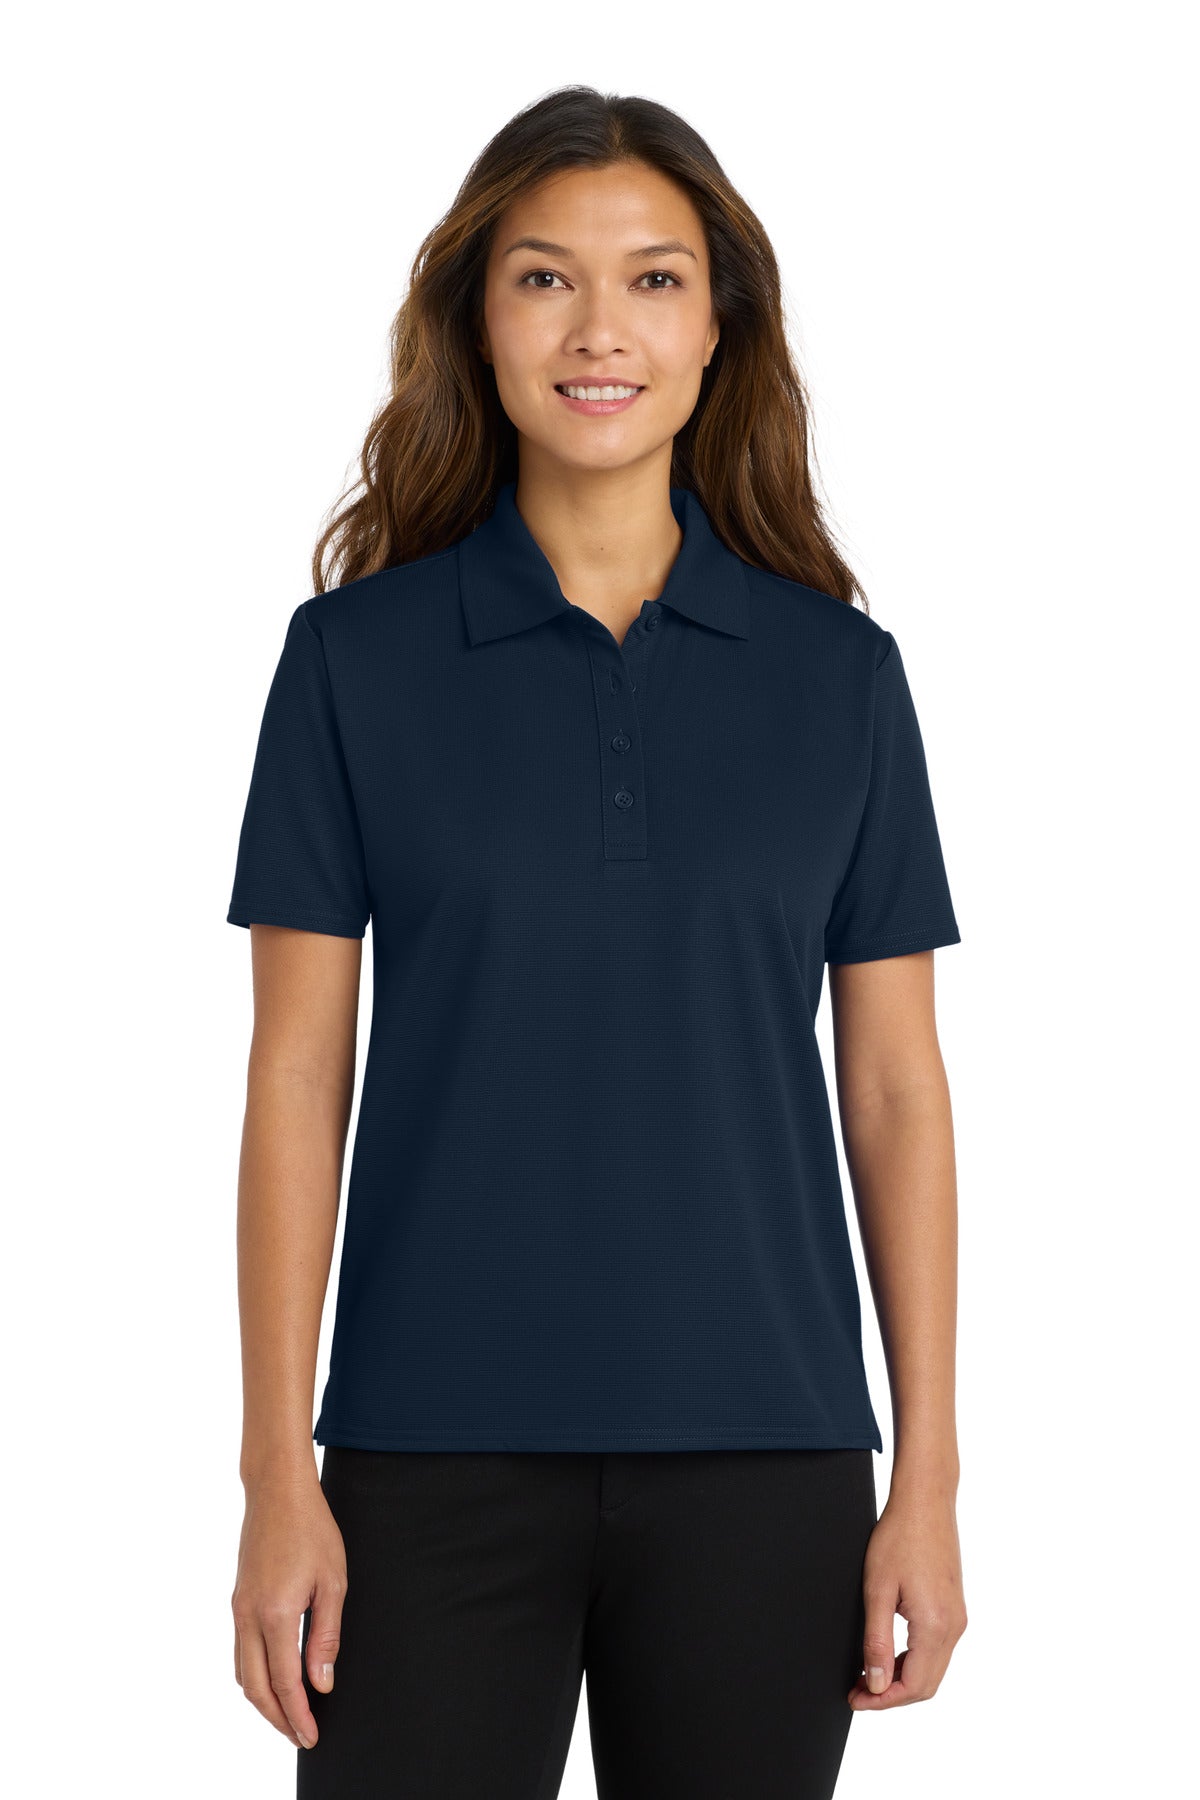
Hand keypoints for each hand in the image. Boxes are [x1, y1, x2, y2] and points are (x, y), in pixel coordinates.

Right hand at [231, 1471, 347, 1749]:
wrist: (277, 1491)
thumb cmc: (312, 1529)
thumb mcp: (332, 1582)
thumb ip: (326, 1637)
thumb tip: (321, 1683)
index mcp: (277, 1614)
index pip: (284, 1682)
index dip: (297, 1715)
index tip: (311, 1736)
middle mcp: (249, 1616)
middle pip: (255, 1688)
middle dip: (277, 1718)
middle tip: (301, 1735)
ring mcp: (239, 1608)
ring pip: (242, 1673)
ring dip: (262, 1700)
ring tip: (289, 1715)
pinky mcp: (238, 1600)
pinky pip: (240, 1651)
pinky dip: (254, 1675)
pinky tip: (272, 1678)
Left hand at [847, 1482, 966, 1708]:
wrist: (926, 1501)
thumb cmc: (899, 1537)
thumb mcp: (877, 1589)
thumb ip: (876, 1640)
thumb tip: (874, 1683)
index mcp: (935, 1625)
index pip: (913, 1687)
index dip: (882, 1700)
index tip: (855, 1698)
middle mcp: (954, 1627)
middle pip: (926, 1685)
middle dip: (891, 1695)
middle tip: (857, 1690)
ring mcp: (958, 1618)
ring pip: (932, 1669)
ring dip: (901, 1678)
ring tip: (867, 1673)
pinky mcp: (955, 1608)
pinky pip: (937, 1650)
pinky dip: (913, 1660)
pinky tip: (888, 1653)